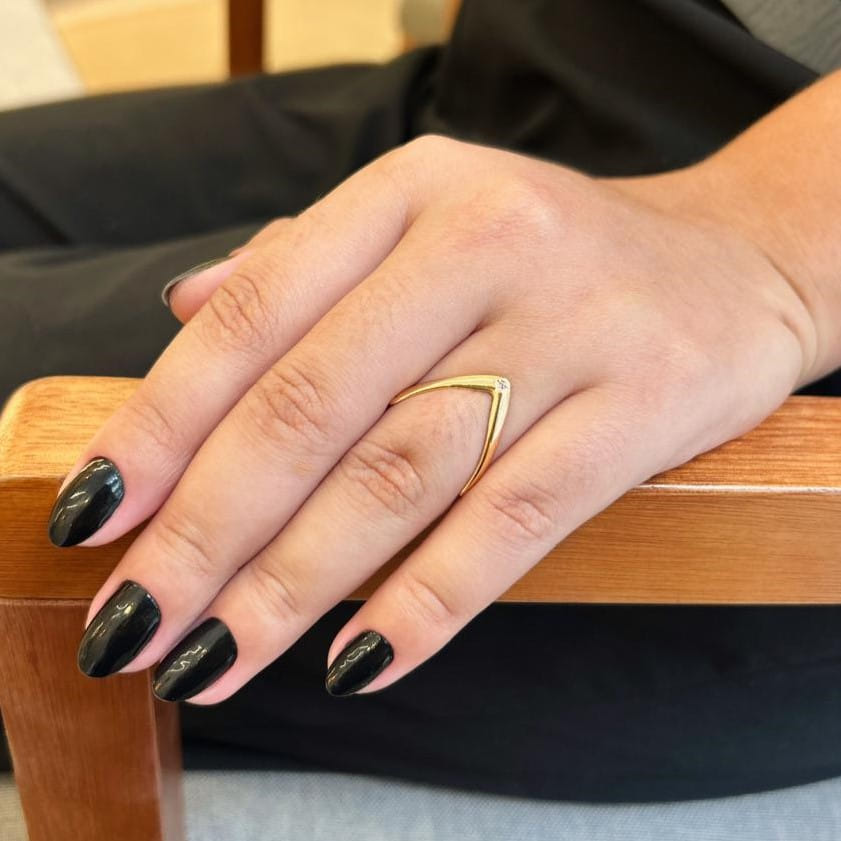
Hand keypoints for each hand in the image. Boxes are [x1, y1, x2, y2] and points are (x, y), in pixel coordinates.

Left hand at [48, 135, 814, 701]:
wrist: (730, 260)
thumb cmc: (553, 255)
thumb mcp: (427, 222)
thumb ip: (302, 265)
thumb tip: (181, 314)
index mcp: (410, 193)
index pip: (253, 315)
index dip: (160, 426)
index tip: (93, 520)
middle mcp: (484, 245)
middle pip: (313, 407)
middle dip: (207, 532)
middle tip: (132, 626)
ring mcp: (570, 326)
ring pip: (402, 474)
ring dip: (295, 584)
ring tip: (214, 658)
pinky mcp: (643, 405)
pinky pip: (517, 519)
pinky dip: (430, 600)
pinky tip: (359, 662)